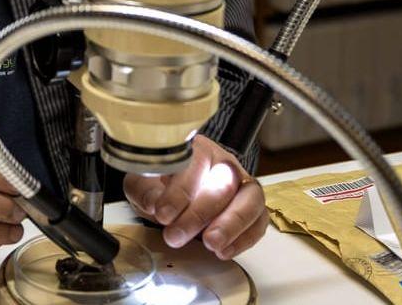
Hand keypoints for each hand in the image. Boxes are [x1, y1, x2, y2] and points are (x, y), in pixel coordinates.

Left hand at [123, 134, 267, 260]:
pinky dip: (244, 239)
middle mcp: (224, 163)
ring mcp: (242, 184)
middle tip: (176, 235)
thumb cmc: (160, 182)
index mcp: (197, 148)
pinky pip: (259, 222)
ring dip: (230, 225)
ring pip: (250, 200)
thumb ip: (145, 190)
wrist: (174, 193)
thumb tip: (154, 204)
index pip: (195, 163)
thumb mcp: (142, 182)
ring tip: (210, 245)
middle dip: (199, 213)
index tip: (163, 213)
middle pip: (224, 183)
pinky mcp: (253, 208)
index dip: (180, 191)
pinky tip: (223, 251)